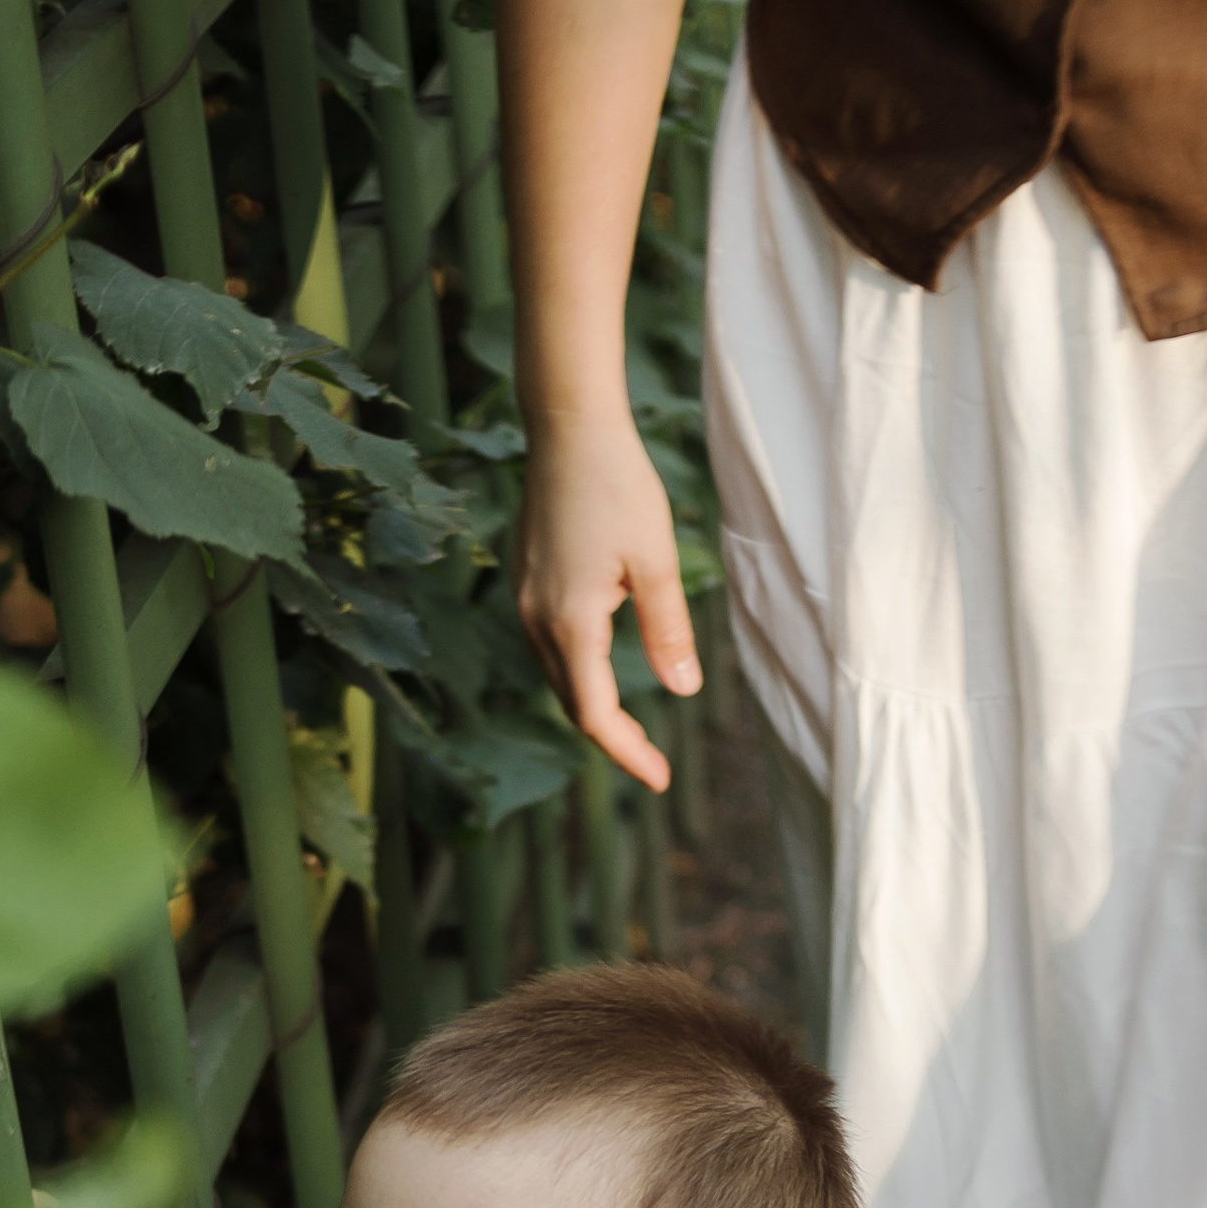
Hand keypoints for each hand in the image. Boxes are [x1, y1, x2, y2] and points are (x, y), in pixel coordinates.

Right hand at [513, 405, 699, 790]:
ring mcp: (525, 602)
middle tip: (654, 763)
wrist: (568, 428)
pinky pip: (552, 647)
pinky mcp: (526, 584)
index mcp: (570, 622)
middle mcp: (536, 620)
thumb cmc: (617, 484)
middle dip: (613, 737)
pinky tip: (604, 670)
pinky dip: (579, 672)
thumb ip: (668, 630)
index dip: (627, 752)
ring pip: (560, 677)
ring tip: (632, 727)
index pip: (594, 715)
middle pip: (574, 703)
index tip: (659, 779)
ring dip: (594, 705)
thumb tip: (682, 690)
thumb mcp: (656, 560)